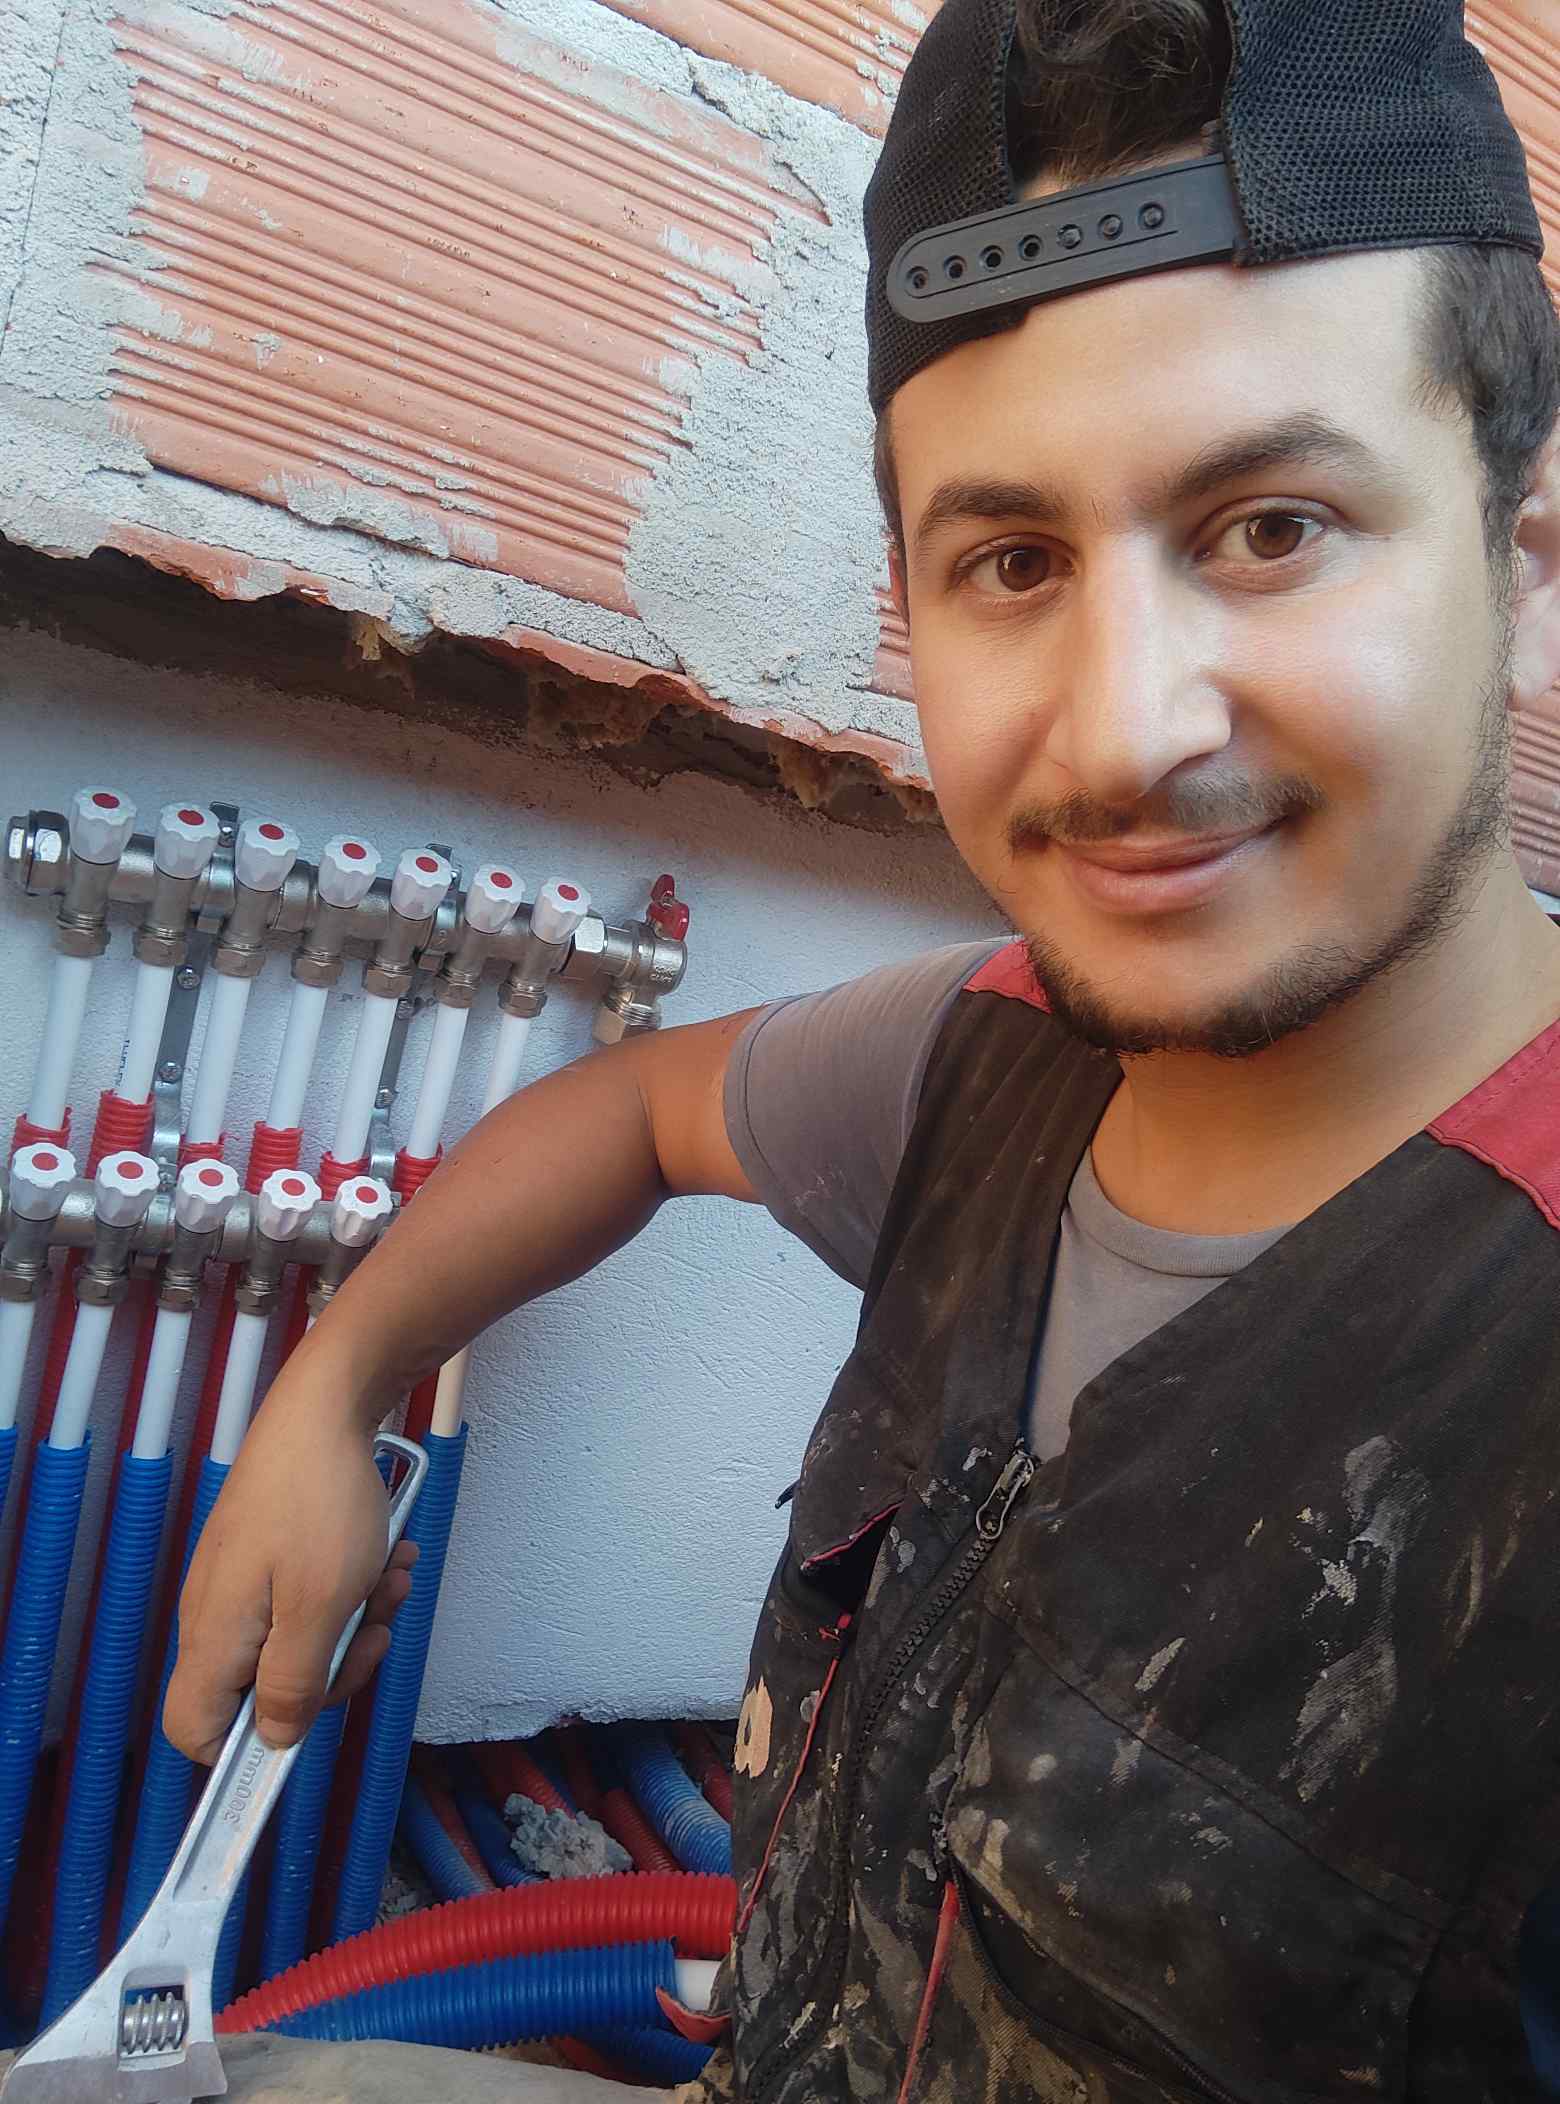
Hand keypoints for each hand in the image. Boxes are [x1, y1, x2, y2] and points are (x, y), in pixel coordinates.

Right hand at [163, 1397, 418, 1763]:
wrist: (323, 1408)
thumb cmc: (319, 1502)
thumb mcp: (320, 1609)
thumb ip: (293, 1685)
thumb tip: (274, 1741)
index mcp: (213, 1637)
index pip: (195, 1731)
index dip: (246, 1747)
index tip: (309, 1723)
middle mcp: (216, 1613)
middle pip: (265, 1688)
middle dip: (335, 1666)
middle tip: (376, 1628)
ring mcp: (242, 1581)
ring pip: (299, 1637)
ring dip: (356, 1617)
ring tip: (391, 1575)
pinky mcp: (268, 1551)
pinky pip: (309, 1593)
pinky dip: (352, 1582)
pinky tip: (387, 1554)